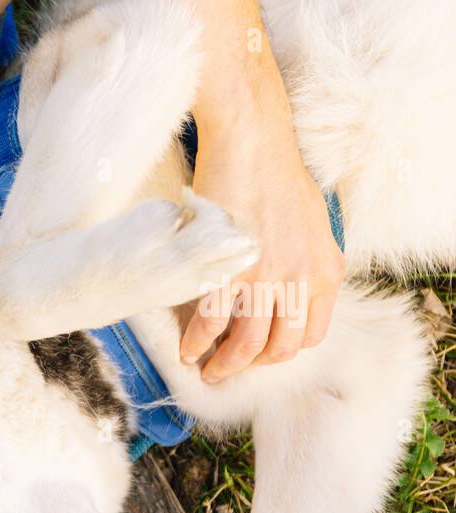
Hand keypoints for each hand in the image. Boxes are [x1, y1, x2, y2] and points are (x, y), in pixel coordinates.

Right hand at [182, 126, 345, 382]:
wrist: (253, 144)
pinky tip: (187, 348)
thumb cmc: (276, 177)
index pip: (308, 336)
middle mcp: (300, 280)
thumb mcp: (313, 226)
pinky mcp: (229, 270)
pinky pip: (211, 324)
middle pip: (278, 349)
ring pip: (245, 345)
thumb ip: (307, 264)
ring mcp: (265, 278)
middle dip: (249, 366)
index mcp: (325, 273)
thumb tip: (287, 293)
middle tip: (227, 368)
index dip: (279, 352)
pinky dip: (197, 343)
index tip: (257, 352)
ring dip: (222, 364)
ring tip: (205, 367)